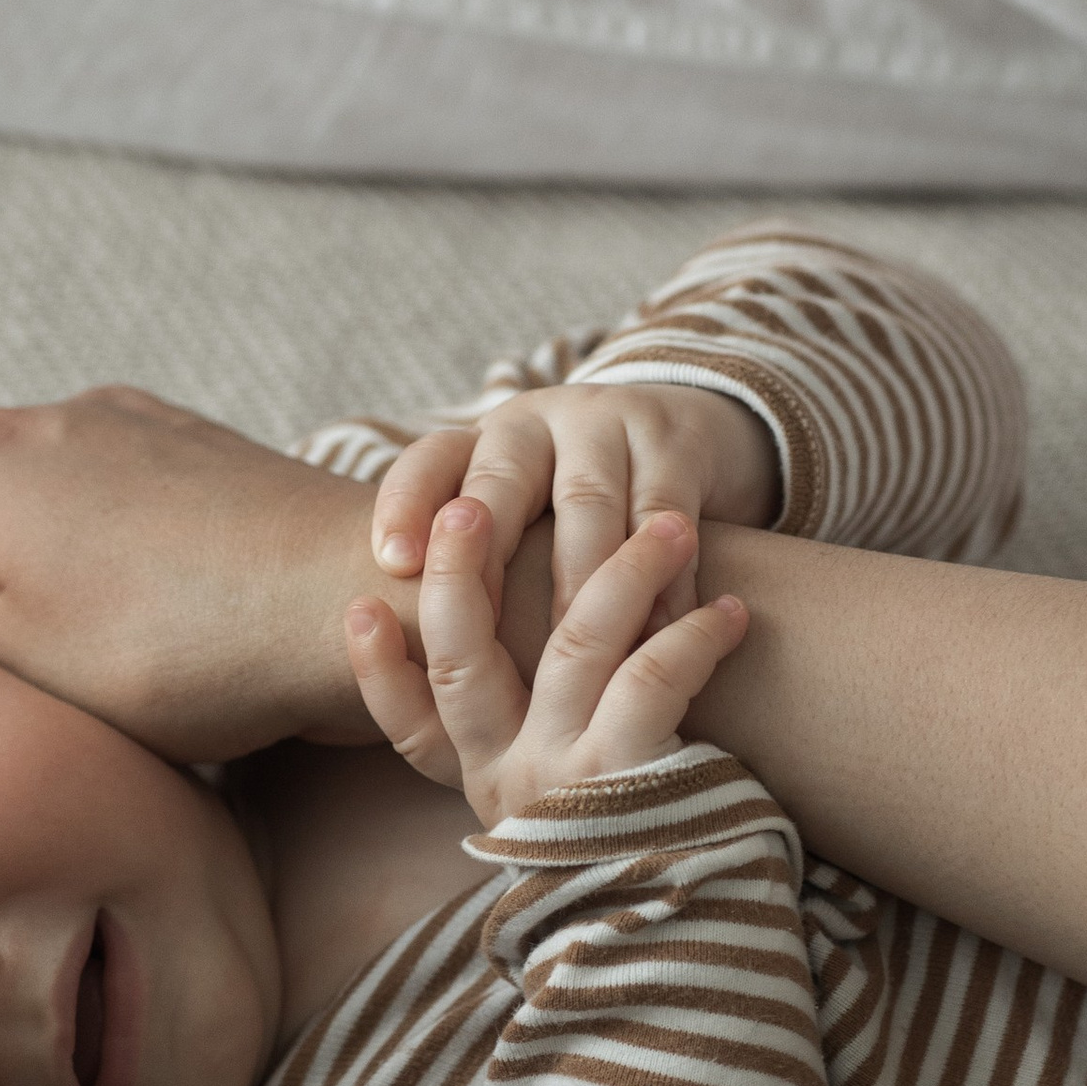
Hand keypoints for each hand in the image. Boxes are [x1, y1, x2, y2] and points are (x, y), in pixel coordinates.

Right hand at [0, 388, 407, 762]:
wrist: (347, 592)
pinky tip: (143, 614)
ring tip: (72, 654)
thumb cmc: (183, 647)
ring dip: (21, 569)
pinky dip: (92, 548)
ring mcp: (119, 422)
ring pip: (23, 497)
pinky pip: (100, 492)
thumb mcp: (26, 668)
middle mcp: (36, 422)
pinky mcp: (187, 442)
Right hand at [348, 497, 745, 824]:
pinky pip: (650, 678)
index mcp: (486, 783)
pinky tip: (732, 612)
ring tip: (670, 526)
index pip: (407, 725)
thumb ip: (542, 751)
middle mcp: (510, 779)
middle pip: (460, 661)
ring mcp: (562, 777)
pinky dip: (694, 635)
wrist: (687, 945)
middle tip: (466, 504)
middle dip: (458, 574)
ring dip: (622, 569)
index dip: (375, 667)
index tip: (358, 605)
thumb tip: (555, 660)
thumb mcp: (569, 812)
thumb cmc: (642, 856)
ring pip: (572, 643)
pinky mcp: (625, 778)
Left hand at [371, 381, 776, 620]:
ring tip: (576, 664)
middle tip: (479, 634)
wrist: (695, 438)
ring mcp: (608, 421)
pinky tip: (658, 635)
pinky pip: (663, 516)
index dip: (404, 507)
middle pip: (500, 481)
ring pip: (586, 507)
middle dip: (486, 556)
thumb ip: (473, 564)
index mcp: (483, 442)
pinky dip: (662, 581)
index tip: (392, 565)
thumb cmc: (584, 512)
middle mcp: (535, 421)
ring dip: (582, 587)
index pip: (428, 462)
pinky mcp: (676, 441)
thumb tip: (397, 643)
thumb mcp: (525, 516)